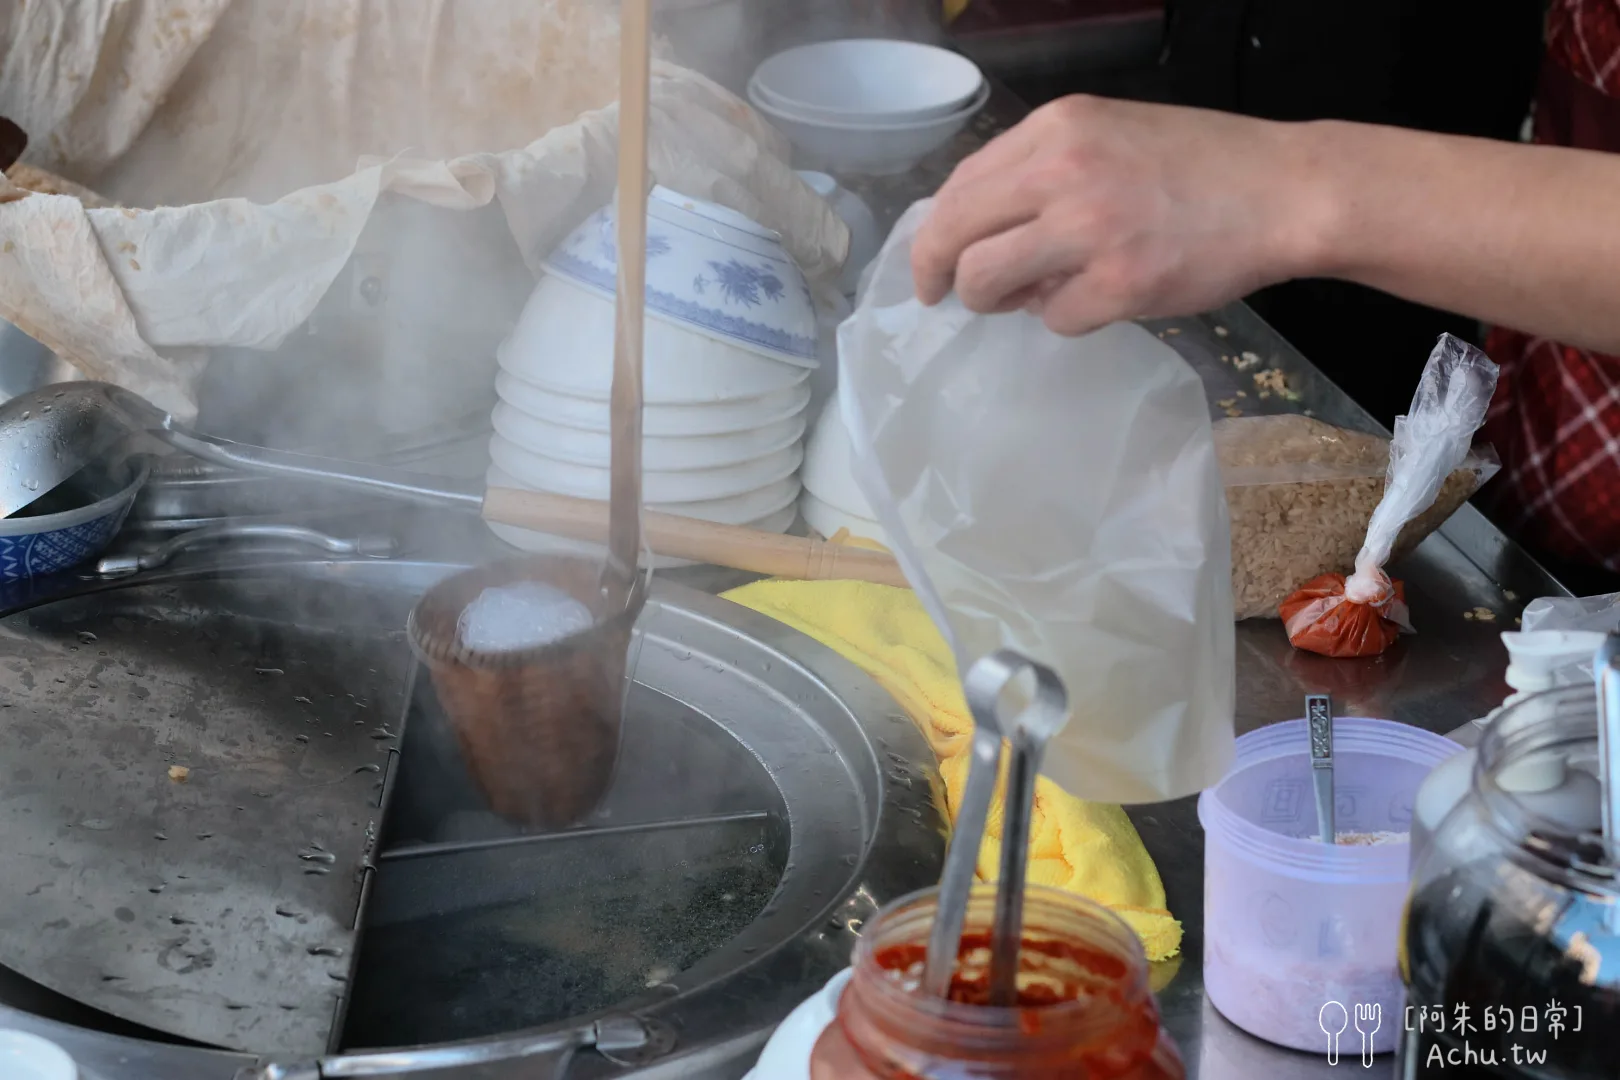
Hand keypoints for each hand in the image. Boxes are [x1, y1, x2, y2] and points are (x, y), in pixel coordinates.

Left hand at [909, 95, 1329, 335]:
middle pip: (953, 234)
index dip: (935, 232)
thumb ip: (1042, 171)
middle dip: (938, 274)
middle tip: (944, 297)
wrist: (1284, 191)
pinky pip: (1051, 319)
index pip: (960, 184)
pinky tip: (1099, 299)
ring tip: (1028, 297)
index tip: (933, 262)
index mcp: (1056, 128)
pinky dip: (1066, 318)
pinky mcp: (1119, 282)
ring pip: (985, 280)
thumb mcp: (1108, 136)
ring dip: (994, 300)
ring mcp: (1089, 228)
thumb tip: (977, 231)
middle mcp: (1062, 170)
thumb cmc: (1199, 167)